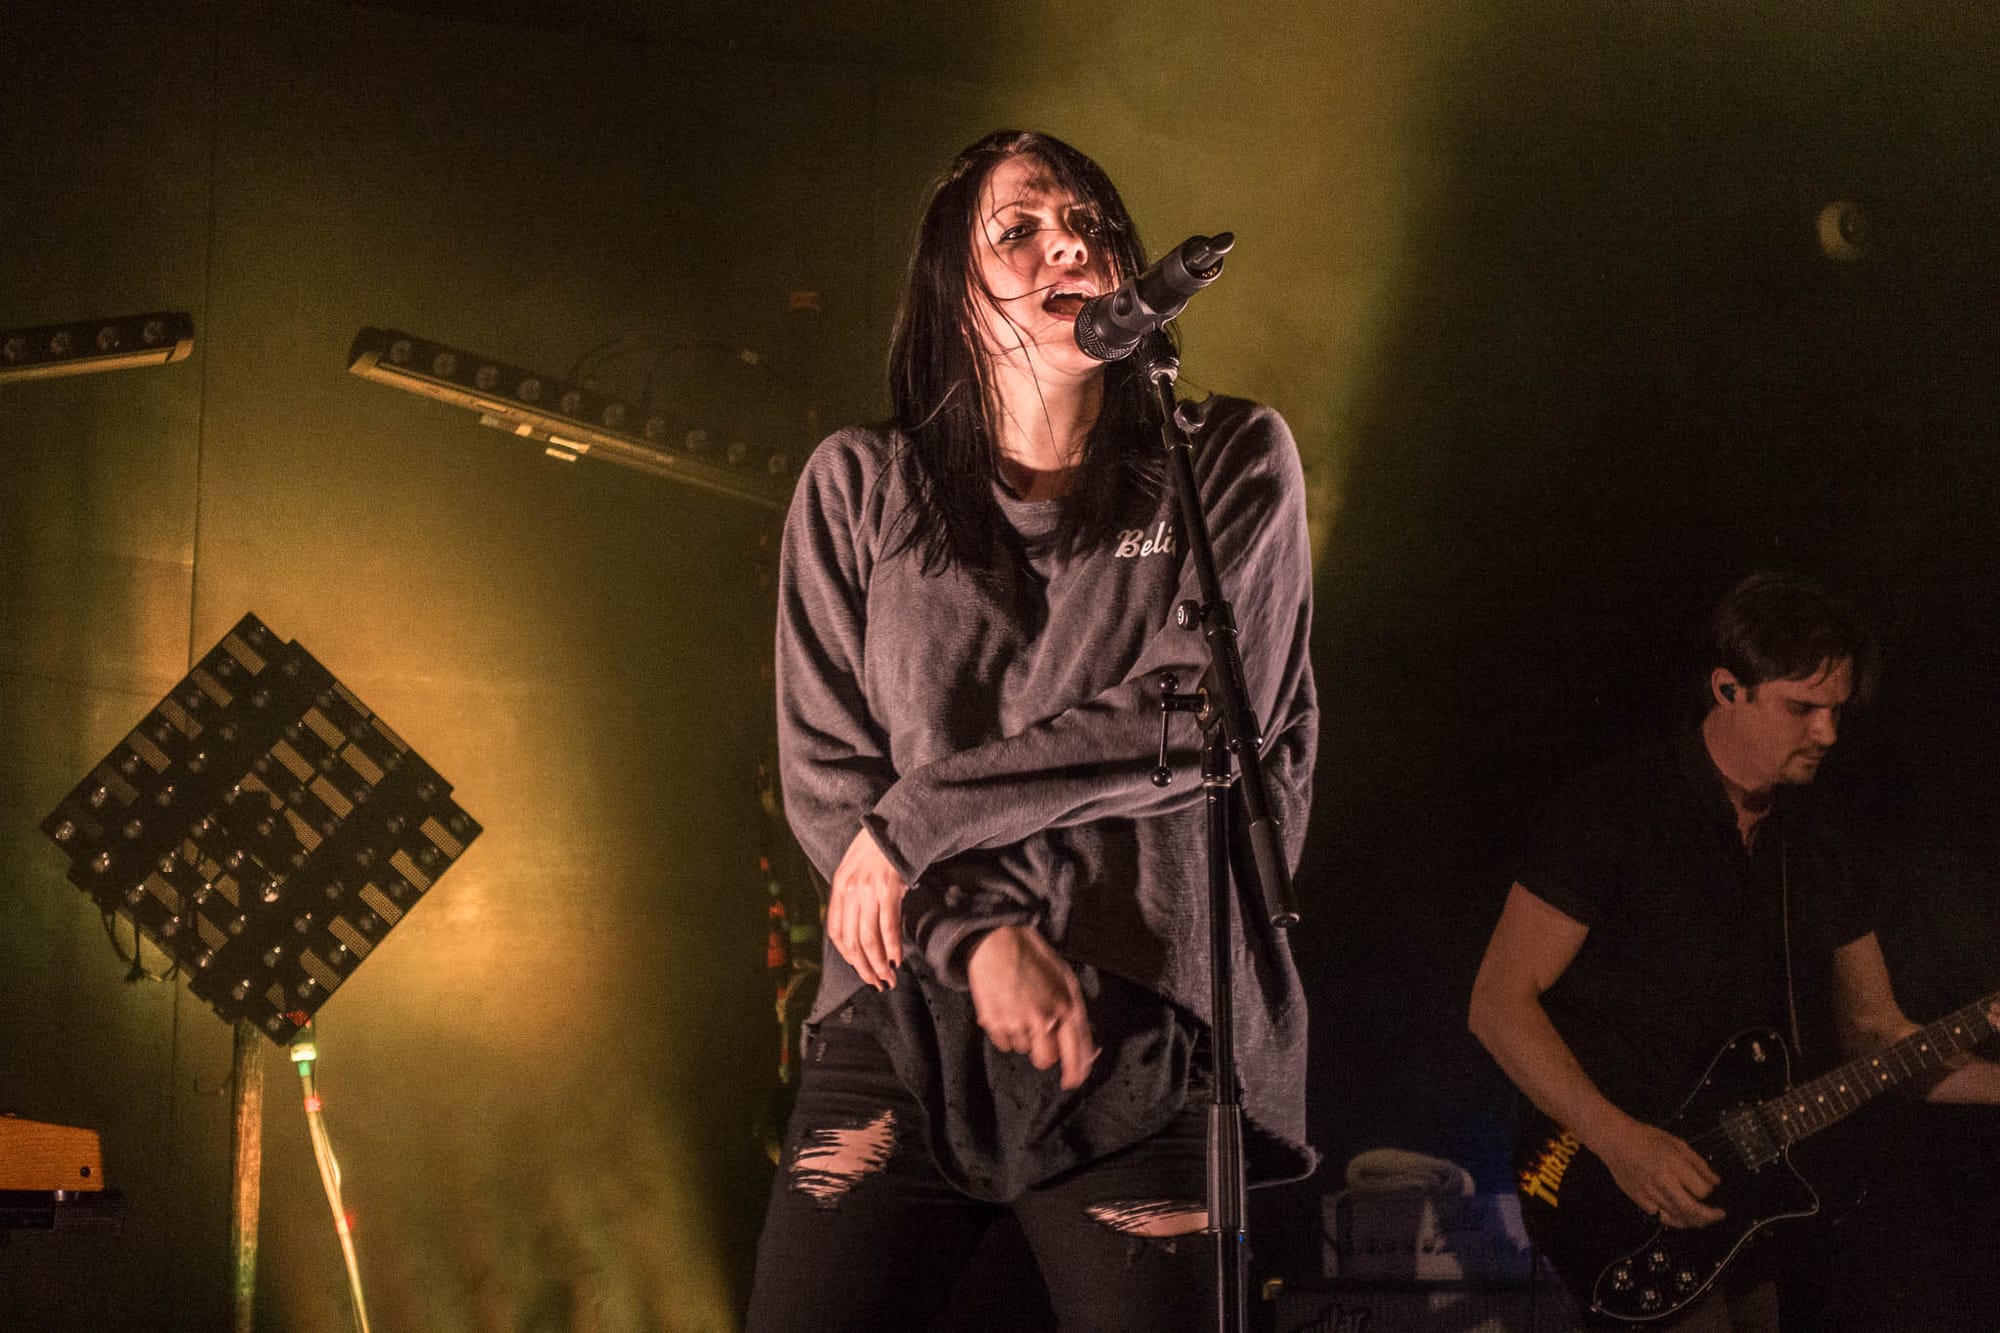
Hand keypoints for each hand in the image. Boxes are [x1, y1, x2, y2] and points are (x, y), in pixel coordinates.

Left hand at [828, 827, 906, 989]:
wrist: (896, 828)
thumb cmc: (878, 851)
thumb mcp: (855, 872)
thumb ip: (853, 897)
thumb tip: (859, 928)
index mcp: (839, 888)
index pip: (835, 931)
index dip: (846, 954)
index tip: (859, 967)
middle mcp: (850, 892)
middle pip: (852, 941)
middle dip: (863, 967)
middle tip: (875, 982)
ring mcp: (868, 892)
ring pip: (869, 938)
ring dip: (878, 963)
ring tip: (888, 977)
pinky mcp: (888, 890)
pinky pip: (888, 926)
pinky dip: (891, 947)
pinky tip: (896, 959)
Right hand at [966, 925, 1097, 1089]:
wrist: (997, 941)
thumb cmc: (1035, 958)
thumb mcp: (1066, 980)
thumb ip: (1075, 1014)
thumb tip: (1089, 1048)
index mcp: (1066, 1007)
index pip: (1077, 1052)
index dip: (1076, 1072)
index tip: (1072, 1081)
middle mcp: (1044, 1018)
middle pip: (1046, 1060)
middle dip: (1044, 1053)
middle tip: (1039, 1035)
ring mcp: (1017, 1021)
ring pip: (1024, 1050)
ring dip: (1024, 1038)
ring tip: (1020, 1010)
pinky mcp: (994, 1022)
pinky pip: (1004, 1044)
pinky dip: (1006, 1034)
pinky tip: (1007, 1011)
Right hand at [1596, 1119, 1724, 1228]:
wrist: (1614, 1140)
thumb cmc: (1645, 1137)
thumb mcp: (1676, 1143)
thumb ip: (1698, 1163)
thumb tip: (1715, 1182)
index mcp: (1673, 1164)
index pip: (1702, 1190)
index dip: (1710, 1191)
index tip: (1710, 1188)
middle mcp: (1663, 1182)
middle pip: (1692, 1210)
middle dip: (1709, 1216)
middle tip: (1718, 1215)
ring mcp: (1650, 1194)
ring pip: (1678, 1218)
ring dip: (1694, 1221)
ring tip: (1703, 1218)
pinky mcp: (1640, 1201)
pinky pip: (1662, 1218)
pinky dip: (1675, 1220)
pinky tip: (1681, 1215)